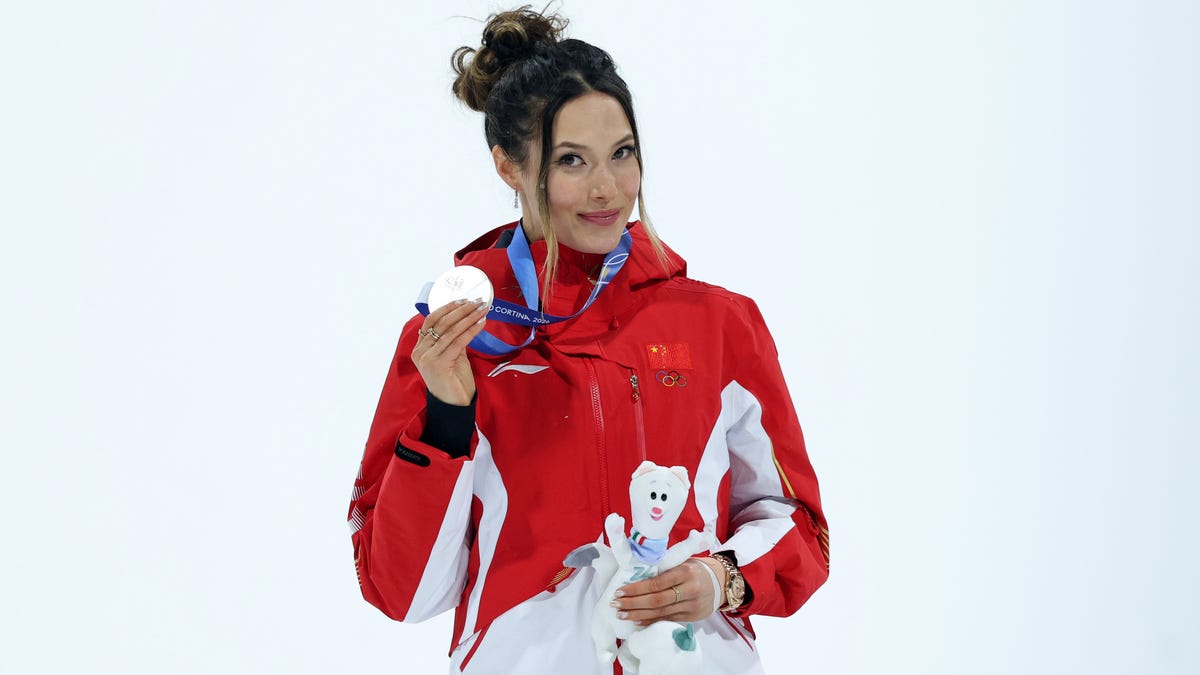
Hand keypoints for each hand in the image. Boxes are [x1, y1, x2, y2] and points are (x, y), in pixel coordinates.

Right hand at [411, 299, 488, 405]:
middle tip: (478, 301)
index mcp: (420, 348)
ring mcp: (427, 358)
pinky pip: (458, 342)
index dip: (447, 308)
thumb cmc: (454, 380)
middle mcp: (421, 352)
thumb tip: (465, 318)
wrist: (454, 405)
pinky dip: (471, 330)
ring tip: (482, 310)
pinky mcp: (438, 365)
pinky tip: (481, 323)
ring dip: (469, 318)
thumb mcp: (452, 355)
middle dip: (462, 310)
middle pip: (441, 323)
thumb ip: (453, 338)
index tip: (464, 300)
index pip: (431, 320)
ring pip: (451, 331)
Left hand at [610, 558, 726, 625]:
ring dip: (637, 615)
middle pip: (656, 601)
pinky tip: (637, 621)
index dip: (635, 589)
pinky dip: (650, 621)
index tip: (620, 591)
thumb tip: (635, 573)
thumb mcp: (682, 562)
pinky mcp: (691, 617)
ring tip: (621, 614)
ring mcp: (691, 606)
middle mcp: (689, 590)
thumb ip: (663, 568)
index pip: (655, 583)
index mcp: (685, 572)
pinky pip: (667, 620)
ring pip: (660, 613)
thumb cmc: (696, 569)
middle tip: (615, 605)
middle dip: (633, 604)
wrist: (722, 582)